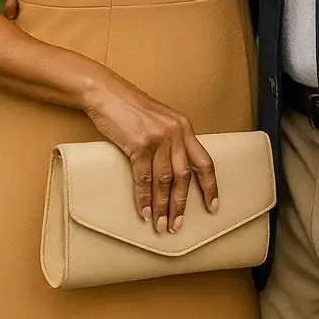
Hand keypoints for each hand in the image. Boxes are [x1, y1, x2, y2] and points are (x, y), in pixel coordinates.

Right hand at [83, 67, 218, 234]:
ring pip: (164, 181)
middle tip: (177, 225)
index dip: (210, 186)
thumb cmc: (129, 108)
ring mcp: (158, 138)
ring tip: (161, 225)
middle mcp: (176, 133)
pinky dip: (144, 198)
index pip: (204, 161)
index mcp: (185, 127)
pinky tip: (145, 212)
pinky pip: (143, 178)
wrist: (105, 93)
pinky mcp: (139, 144)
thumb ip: (171, 140)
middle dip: (181, 204)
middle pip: (184, 176)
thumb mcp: (159, 120)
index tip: (213, 206)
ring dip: (163, 206)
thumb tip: (174, 172)